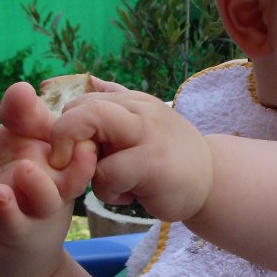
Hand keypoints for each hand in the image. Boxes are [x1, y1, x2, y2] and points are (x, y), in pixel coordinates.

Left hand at [51, 87, 213, 222]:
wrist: (212, 181)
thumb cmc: (170, 154)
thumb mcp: (145, 122)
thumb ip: (118, 102)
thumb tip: (91, 80)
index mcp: (133, 101)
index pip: (81, 102)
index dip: (66, 128)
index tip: (74, 153)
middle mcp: (140, 111)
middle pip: (82, 110)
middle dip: (64, 138)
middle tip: (73, 165)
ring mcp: (148, 135)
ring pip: (89, 142)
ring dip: (89, 172)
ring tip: (113, 181)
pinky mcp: (152, 164)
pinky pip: (107, 176)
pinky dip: (109, 193)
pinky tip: (130, 196)